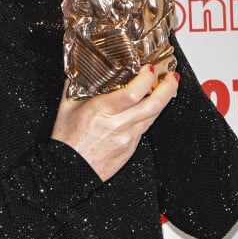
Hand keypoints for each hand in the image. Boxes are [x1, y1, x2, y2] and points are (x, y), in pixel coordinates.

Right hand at [51, 65, 179, 181]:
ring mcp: (128, 137)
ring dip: (163, 99)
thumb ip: (76, 85)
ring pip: (154, 116)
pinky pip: (145, 127)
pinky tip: (148, 107)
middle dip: (168, 87)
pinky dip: (150, 114)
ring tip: (164, 88)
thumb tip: (81, 70)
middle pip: (154, 104)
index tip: (150, 68)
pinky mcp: (131, 147)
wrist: (69, 170)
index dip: (147, 78)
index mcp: (102, 110)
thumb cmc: (67, 141)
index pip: (133, 92)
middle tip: (171, 76)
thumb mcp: (67, 106)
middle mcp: (119, 124)